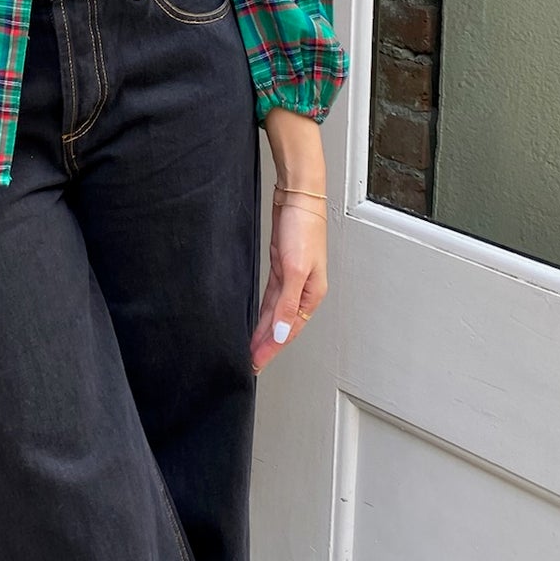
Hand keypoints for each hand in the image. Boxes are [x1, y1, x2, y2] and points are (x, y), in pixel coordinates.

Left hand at [252, 103, 328, 371]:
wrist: (298, 195)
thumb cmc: (304, 226)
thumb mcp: (296, 269)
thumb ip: (288, 305)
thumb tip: (283, 335)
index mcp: (311, 294)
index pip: (289, 332)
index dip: (272, 350)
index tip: (255, 365)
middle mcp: (303, 290)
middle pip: (282, 325)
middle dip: (266, 345)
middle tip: (248, 363)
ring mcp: (292, 278)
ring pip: (276, 313)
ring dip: (264, 331)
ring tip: (249, 348)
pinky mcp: (281, 265)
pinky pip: (271, 297)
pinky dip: (264, 311)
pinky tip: (257, 320)